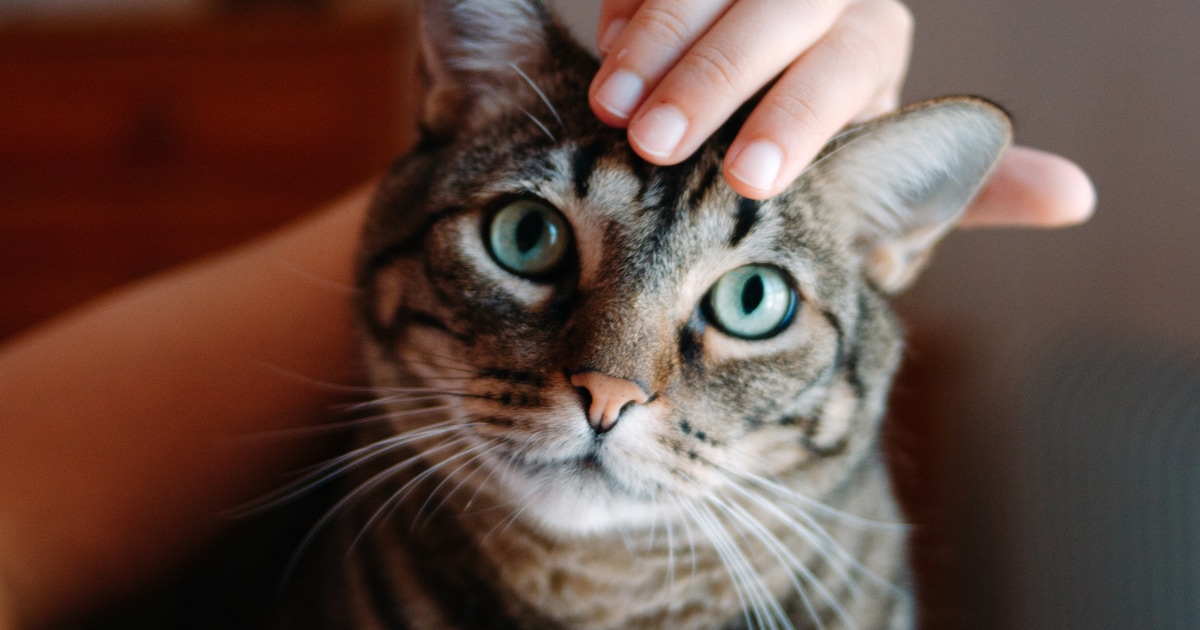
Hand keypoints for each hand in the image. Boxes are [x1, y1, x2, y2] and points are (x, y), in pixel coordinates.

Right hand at [589, 0, 1094, 225]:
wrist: (747, 93)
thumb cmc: (819, 147)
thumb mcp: (891, 174)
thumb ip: (966, 188)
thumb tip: (1078, 198)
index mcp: (869, 41)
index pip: (848, 64)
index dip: (801, 116)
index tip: (753, 179)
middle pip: (776, 12)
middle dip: (713, 77)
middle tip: (658, 144)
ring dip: (657, 39)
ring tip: (612, 104)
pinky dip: (631, 3)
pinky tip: (609, 52)